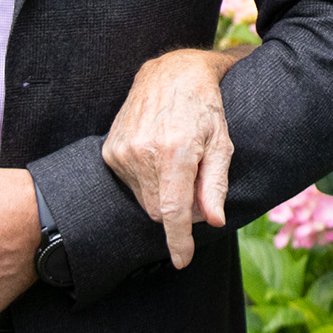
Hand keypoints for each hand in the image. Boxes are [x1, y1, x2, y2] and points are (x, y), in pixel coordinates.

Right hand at [103, 46, 244, 267]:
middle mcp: (143, 152)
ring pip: (145, 200)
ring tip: (178, 164)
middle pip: (160, 210)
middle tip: (196, 184)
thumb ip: (215, 185)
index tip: (181, 261)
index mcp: (174, 151)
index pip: (173, 211)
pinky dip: (147, 181)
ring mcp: (122, 151)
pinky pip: (130, 184)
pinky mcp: (110, 150)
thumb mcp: (221, 143)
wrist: (172, 72)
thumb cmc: (205, 107)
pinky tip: (159, 155)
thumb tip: (212, 221)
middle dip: (179, 210)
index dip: (178, 241)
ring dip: (163, 194)